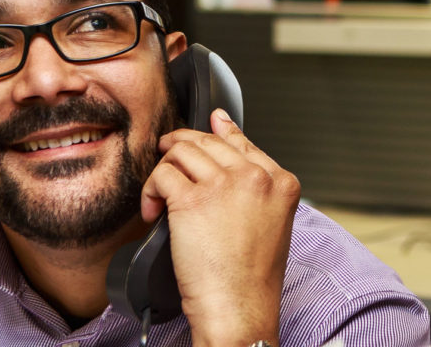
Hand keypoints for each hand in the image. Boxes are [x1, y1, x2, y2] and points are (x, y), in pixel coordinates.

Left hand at [140, 108, 299, 346]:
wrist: (239, 309)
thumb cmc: (250, 277)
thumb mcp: (270, 223)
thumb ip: (255, 187)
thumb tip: (228, 150)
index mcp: (280, 183)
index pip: (242, 141)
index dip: (219, 131)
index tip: (210, 121)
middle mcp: (255, 178)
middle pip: (207, 141)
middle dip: (181, 146)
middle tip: (166, 154)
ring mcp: (224, 185)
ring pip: (181, 151)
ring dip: (164, 168)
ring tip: (160, 192)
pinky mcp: (192, 199)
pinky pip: (162, 174)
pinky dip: (150, 190)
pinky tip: (153, 210)